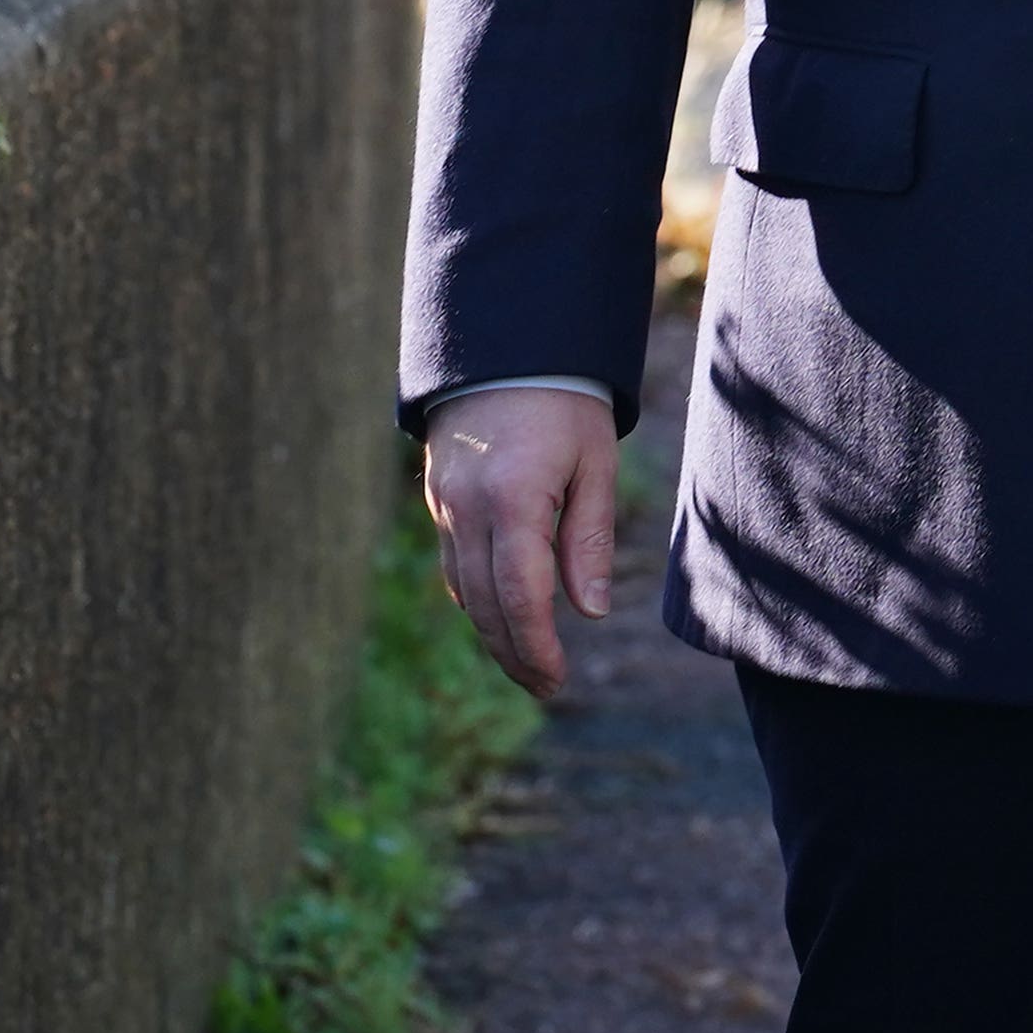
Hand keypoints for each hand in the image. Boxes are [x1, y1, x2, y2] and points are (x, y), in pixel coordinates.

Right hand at [423, 383, 619, 699]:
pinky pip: (453, 561)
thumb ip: (588, 537)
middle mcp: (468, 507)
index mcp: (512, 497)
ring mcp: (445, 504)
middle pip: (485, 603)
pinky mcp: (438, 498)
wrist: (505, 346)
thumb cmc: (564, 401)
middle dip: (514, 652)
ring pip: (463, 588)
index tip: (556, 679)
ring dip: (492, 632)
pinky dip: (474, 596)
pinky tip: (498, 614)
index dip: (536, 645)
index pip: (520, 595)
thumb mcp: (594, 462)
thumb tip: (590, 613)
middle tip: (545, 686)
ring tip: (527, 664)